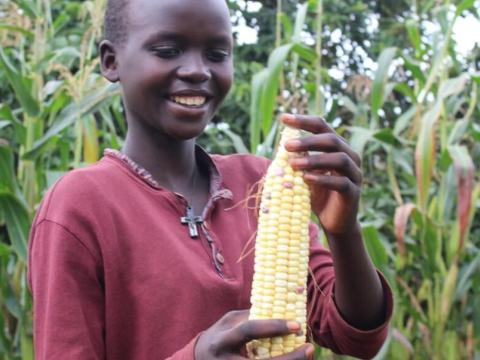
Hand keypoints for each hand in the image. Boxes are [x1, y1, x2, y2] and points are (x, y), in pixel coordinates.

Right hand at [194, 310, 314, 359]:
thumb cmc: (220, 335)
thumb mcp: (230, 322)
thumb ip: (251, 316)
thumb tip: (283, 304)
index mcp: (223, 340)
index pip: (250, 330)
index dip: (274, 327)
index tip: (296, 325)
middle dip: (290, 359)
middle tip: (309, 348)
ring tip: (307, 356)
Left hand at [281, 114, 361, 236]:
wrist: (334, 222)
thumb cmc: (318, 195)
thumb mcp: (305, 173)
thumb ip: (298, 159)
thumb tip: (282, 144)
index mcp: (337, 147)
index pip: (322, 126)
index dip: (303, 121)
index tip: (283, 118)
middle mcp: (350, 156)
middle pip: (332, 140)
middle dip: (308, 141)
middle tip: (286, 145)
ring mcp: (355, 174)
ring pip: (339, 159)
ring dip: (314, 159)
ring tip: (293, 164)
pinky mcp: (354, 192)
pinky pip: (341, 182)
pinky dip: (323, 179)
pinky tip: (306, 179)